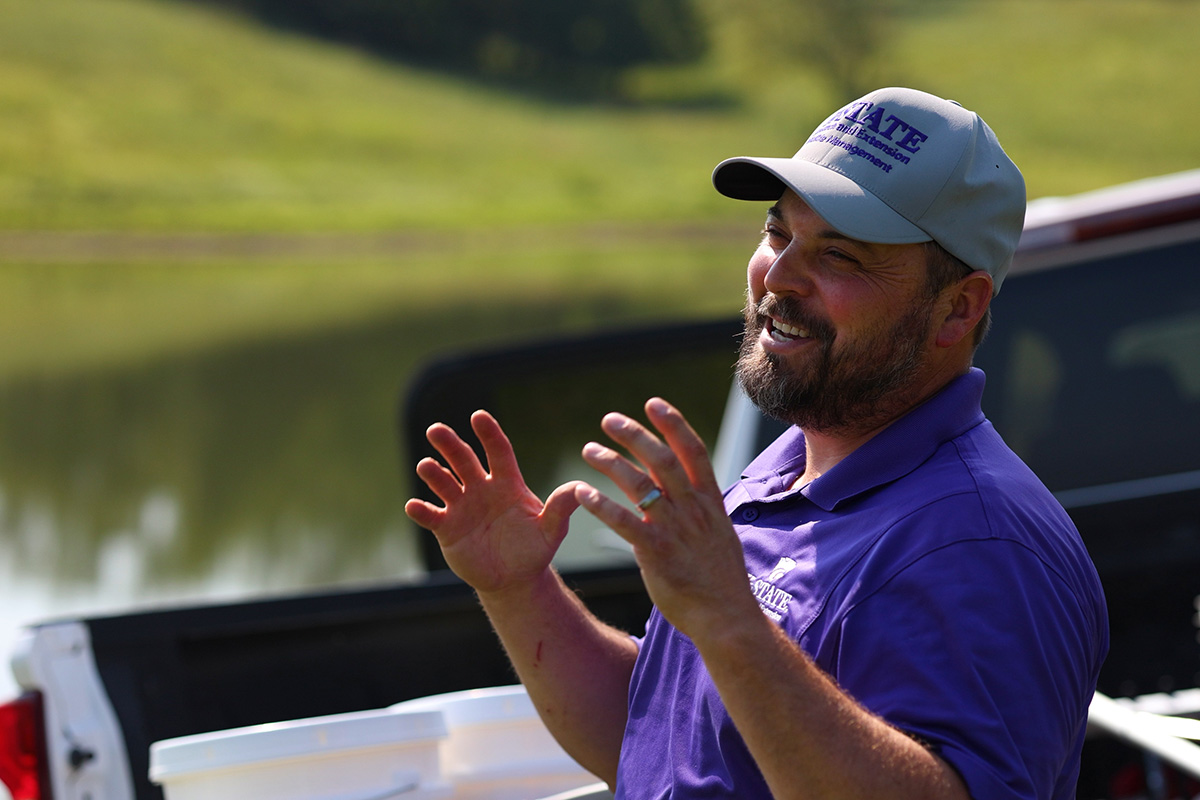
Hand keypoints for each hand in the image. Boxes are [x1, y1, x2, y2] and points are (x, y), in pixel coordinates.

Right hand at [404, 410, 580, 595]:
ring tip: (425, 466)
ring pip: (444, 483)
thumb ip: (561, 508)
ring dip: (433, 473)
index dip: (488, 434)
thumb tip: (579, 487)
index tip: (478, 416)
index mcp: (507, 483)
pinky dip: (421, 510)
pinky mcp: (447, 528)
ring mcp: (462, 506)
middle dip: (449, 445)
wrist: (514, 579)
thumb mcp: (551, 530)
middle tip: (435, 430)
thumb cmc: (534, 549)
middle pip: (463, 460)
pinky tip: (414, 505)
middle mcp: (481, 488)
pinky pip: (431, 515)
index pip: (498, 452)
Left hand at [575, 398, 758, 640]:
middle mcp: (693, 510)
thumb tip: (691, 496)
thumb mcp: (720, 536)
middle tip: (609, 420)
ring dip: (611, 462)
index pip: (693, 451)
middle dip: (635, 434)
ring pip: (640, 485)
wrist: (727, 617)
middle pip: (662, 459)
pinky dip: (602, 505)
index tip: (653, 404)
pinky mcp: (657, 553)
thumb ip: (702, 512)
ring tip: (589, 450)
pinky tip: (583, 493)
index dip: (673, 424)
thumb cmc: (722, 582)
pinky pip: (624, 522)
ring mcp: (675, 530)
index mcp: (710, 502)